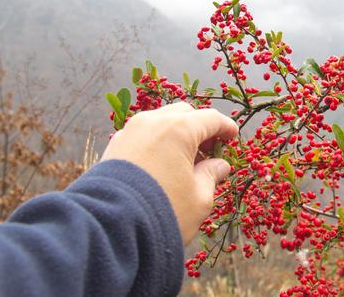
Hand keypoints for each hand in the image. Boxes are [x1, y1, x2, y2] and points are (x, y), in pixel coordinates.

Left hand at [101, 103, 237, 242]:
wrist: (111, 228)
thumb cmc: (163, 211)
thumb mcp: (200, 198)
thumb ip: (212, 175)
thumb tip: (219, 165)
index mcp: (179, 129)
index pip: (210, 118)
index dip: (225, 126)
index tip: (232, 136)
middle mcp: (153, 122)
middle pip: (184, 114)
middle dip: (199, 128)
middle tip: (210, 149)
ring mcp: (130, 132)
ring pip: (160, 122)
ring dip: (176, 134)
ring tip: (185, 160)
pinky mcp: (114, 146)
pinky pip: (142, 135)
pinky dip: (157, 143)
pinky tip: (162, 164)